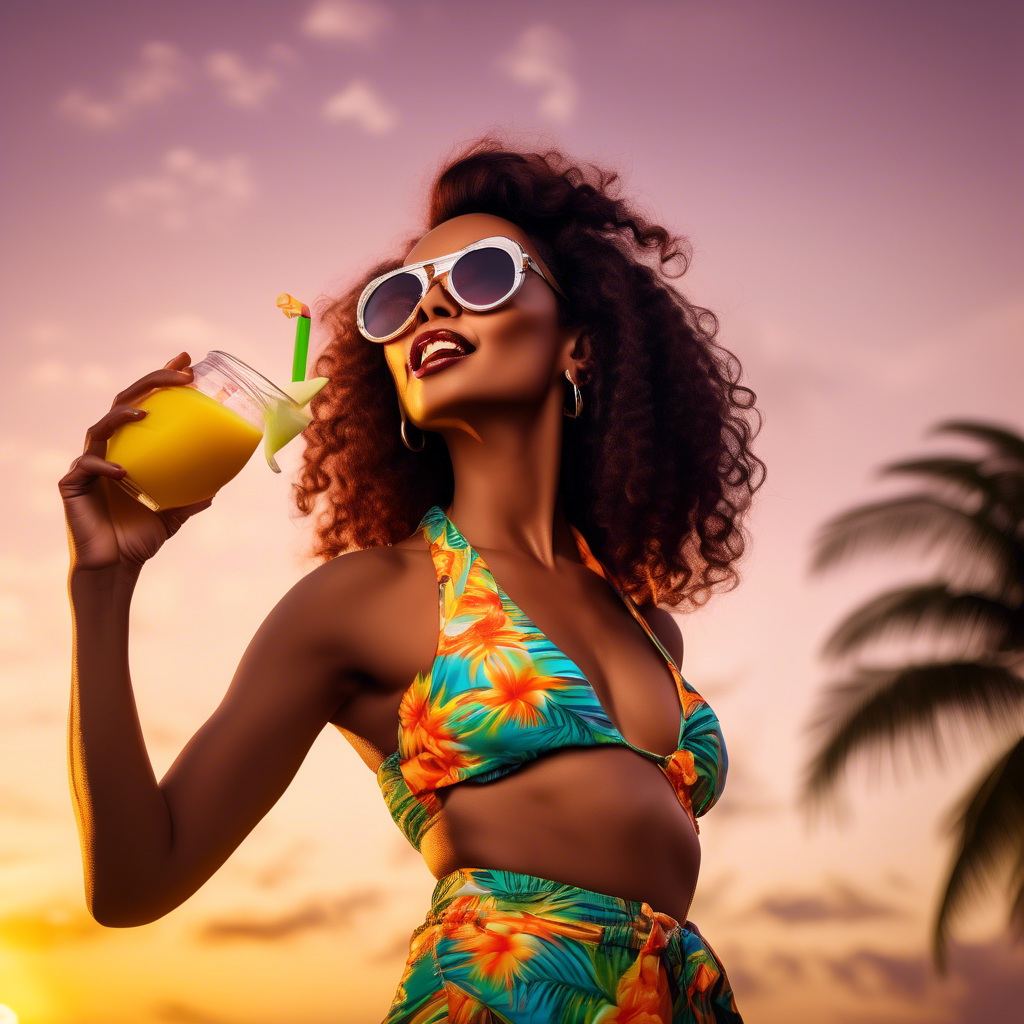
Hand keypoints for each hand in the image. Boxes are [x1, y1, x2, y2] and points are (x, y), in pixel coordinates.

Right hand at [59, 352, 216, 574]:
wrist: (116, 566)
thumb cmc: (141, 536)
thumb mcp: (176, 513)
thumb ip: (193, 496)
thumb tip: (220, 484)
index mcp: (133, 449)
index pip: (147, 404)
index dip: (162, 379)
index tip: (186, 360)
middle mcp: (110, 450)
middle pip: (125, 402)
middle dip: (152, 382)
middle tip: (181, 373)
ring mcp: (90, 465)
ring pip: (101, 427)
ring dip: (123, 413)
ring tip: (146, 410)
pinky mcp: (72, 484)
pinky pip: (87, 468)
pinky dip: (104, 467)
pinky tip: (123, 471)